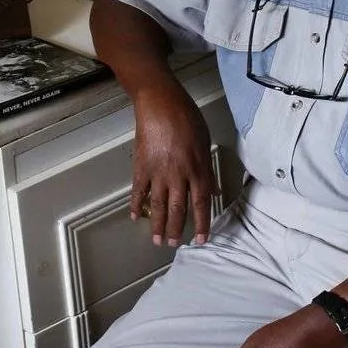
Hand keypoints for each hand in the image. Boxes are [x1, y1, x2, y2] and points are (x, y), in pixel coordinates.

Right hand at [130, 80, 214, 245]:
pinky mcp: (141, 166)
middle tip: (173, 244)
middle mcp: (179, 175)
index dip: (201, 223)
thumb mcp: (204, 142)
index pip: (202, 203)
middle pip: (178, 208)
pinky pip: (139, 190)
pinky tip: (136, 216)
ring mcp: (158, 172)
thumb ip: (206, 168)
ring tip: (157, 239)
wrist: (160, 103)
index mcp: (198, 169)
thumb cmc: (186, 117)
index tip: (200, 239)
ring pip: (158, 204)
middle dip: (176, 229)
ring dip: (158, 224)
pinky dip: (136, 204)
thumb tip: (211, 188)